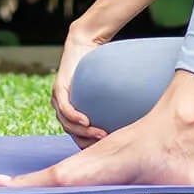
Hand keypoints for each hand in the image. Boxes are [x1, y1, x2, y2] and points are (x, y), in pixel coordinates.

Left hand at [51, 24, 109, 146]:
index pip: (77, 136)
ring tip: (100, 135)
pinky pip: (65, 107)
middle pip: (72, 133)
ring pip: (67, 123)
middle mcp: (61, 107)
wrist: (85, 44)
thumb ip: (111, 106)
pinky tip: (86, 122)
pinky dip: (75, 116)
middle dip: (88, 142)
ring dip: (84, 131)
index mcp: (70, 111)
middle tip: (105, 144)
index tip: (106, 150)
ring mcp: (57, 98)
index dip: (90, 145)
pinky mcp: (58, 88)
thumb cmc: (99, 68)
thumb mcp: (105, 92)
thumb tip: (136, 122)